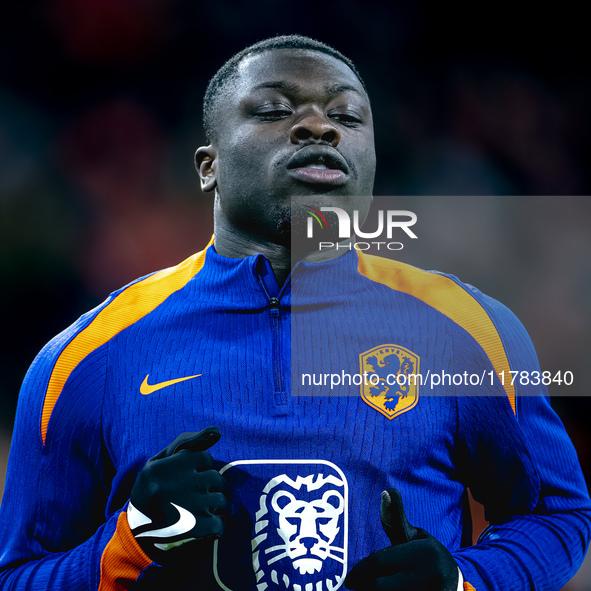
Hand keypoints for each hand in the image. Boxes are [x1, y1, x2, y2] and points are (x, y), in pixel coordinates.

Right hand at [127, 426, 228, 564]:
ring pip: (221, 500)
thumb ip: (185, 443)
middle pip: (216, 479)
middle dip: (211, 488)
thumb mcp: (158, 462)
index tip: (191, 480)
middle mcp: (179, 484)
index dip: (201, 469)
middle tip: (197, 498)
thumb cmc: (150, 491)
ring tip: (200, 512)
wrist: (135, 535)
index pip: (205, 458)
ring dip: (216, 507)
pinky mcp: (196, 528)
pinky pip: (220, 522)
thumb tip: (217, 431)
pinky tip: (204, 526)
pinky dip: (216, 525)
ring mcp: (190, 507)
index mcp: (166, 467)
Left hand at [344, 488, 459, 590]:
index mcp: (424, 553)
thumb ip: (396, 518)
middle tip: (355, 584)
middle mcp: (428, 576)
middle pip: (379, 585)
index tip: (348, 578)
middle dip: (364, 585)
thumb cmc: (427, 556)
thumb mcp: (416, 536)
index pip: (379, 561)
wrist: (457, 583)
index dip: (360, 570)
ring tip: (369, 587)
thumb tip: (385, 492)